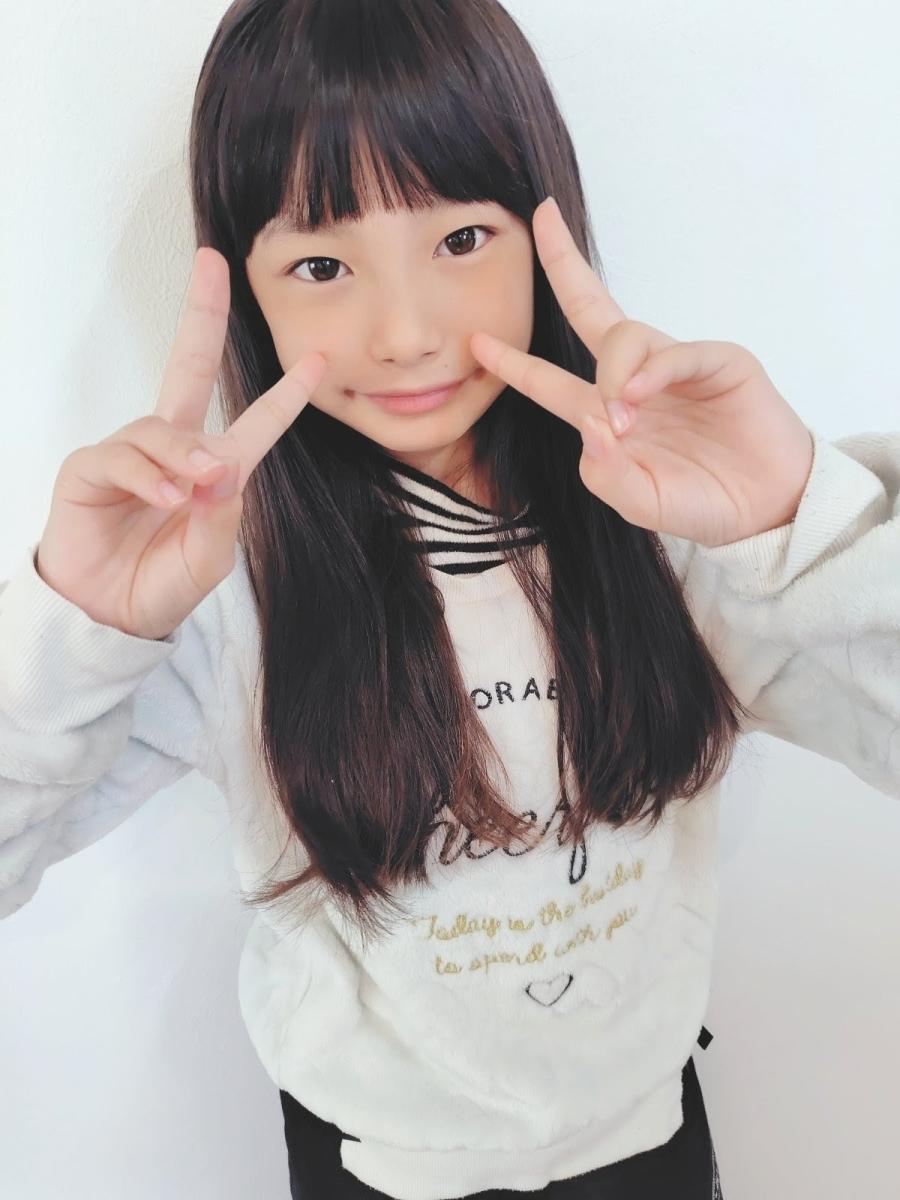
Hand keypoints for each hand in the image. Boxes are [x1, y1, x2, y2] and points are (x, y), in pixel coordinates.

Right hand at [36, 248, 326, 639]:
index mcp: (212, 472)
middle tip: (211, 265)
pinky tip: (163, 497)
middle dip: (201, 315)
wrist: (107, 619)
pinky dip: (146, 473)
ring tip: (191, 489)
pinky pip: (122, 455)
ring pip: (161, 428)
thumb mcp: (208, 559)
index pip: (254, 424)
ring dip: (181, 455)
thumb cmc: (160, 586)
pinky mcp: (90, 468)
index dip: (285, 395)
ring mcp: (130, 455)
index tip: (318, 361)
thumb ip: (222, 516)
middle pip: (187, 368)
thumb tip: (218, 467)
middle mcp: (172, 452)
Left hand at [469, 197, 814, 548]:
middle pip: (590, 309)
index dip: (513, 363)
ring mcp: (676, 366)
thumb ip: (605, 474)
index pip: (549, 380)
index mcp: (607, 413)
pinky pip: (677, 352)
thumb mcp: (639, 501)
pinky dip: (654, 370)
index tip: (475, 343)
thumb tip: (590, 424)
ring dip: (612, 371)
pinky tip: (641, 396)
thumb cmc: (701, 501)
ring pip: (626, 335)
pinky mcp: (718, 363)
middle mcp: (636, 379)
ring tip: (622, 416)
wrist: (767, 509)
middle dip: (563, 263)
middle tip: (541, 218)